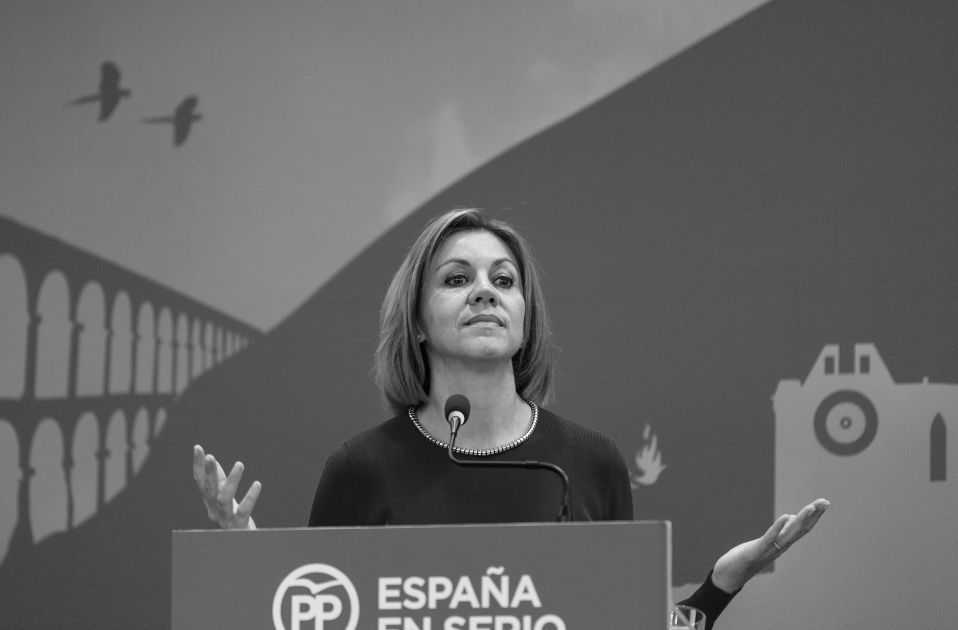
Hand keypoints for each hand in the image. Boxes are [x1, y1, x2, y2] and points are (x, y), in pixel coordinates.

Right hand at [192, 444, 261, 529]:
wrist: (242, 545)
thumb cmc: (233, 517)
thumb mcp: (224, 496)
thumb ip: (219, 480)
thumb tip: (210, 458)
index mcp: (209, 501)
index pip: (200, 481)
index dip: (197, 465)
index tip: (197, 447)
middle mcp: (214, 510)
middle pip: (209, 490)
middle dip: (210, 473)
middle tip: (211, 457)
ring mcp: (226, 518)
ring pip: (224, 499)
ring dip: (231, 481)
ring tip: (240, 464)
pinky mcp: (239, 526)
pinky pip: (244, 511)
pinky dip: (250, 497)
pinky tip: (257, 484)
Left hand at [711, 498, 829, 592]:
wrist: (732, 574)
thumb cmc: (749, 556)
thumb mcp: (766, 541)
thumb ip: (780, 531)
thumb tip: (791, 518)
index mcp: (783, 543)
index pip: (802, 528)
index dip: (814, 516)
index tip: (824, 503)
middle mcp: (780, 546)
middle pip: (800, 529)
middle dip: (813, 515)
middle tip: (825, 502)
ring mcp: (770, 549)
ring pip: (789, 534)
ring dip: (801, 520)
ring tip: (811, 506)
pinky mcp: (757, 550)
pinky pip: (771, 538)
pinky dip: (779, 527)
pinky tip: (786, 516)